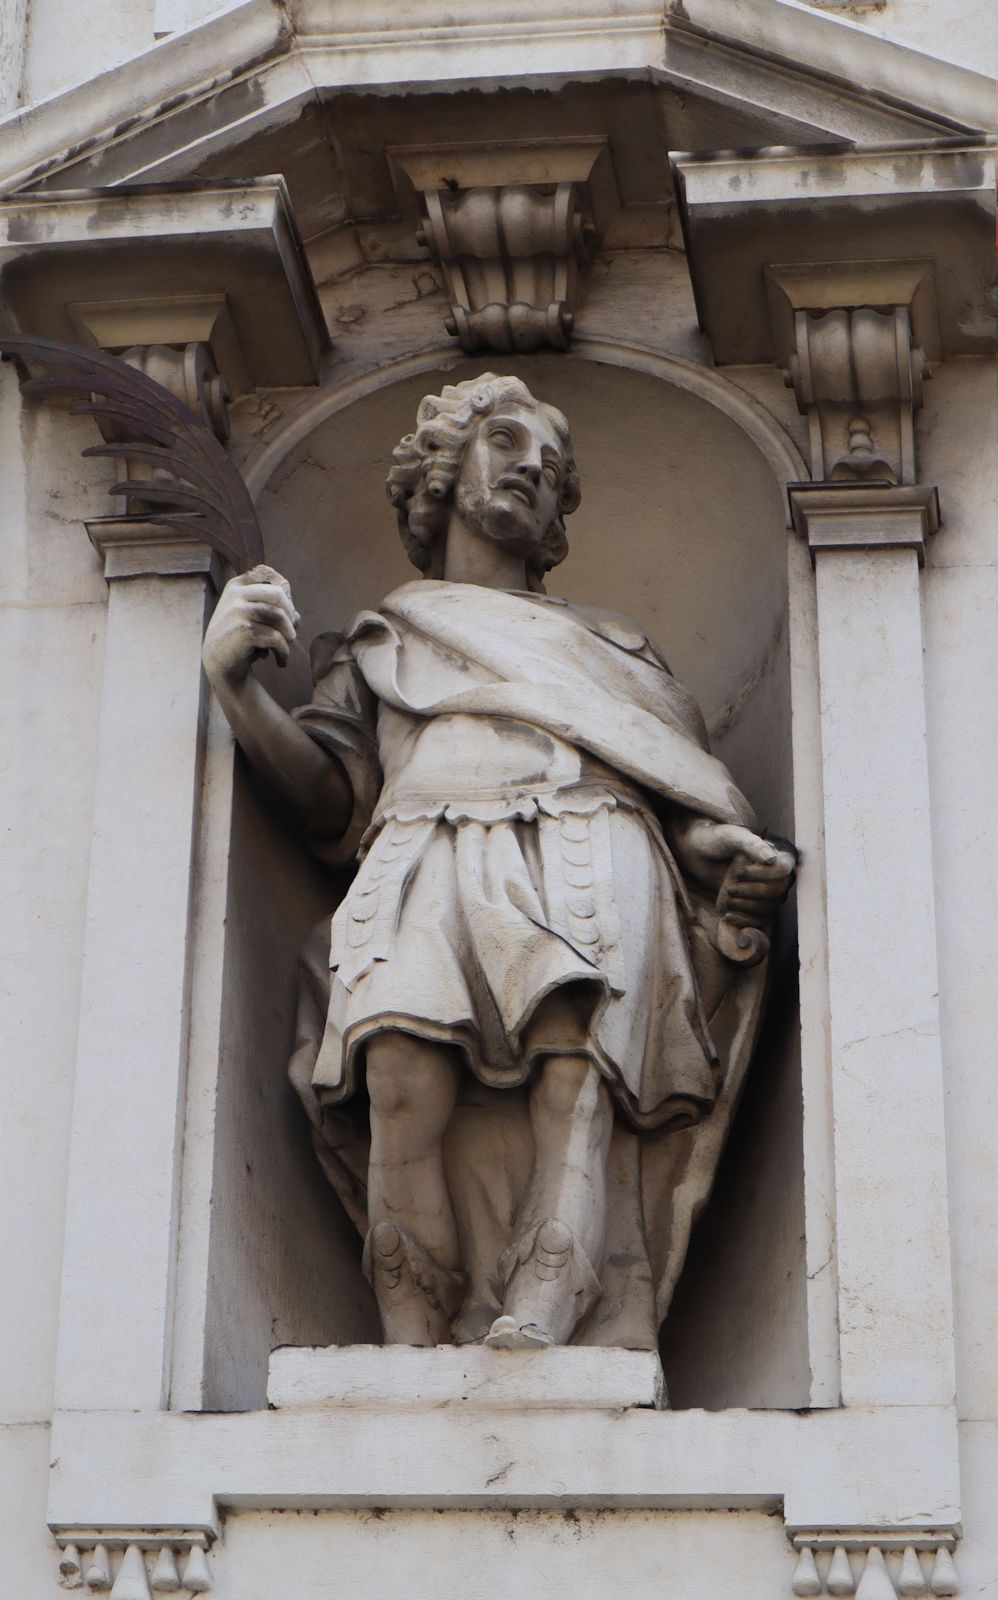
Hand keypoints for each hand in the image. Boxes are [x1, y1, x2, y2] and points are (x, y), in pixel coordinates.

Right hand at [202, 564, 299, 684]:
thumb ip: (273, 609)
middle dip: (290, 614)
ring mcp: (237, 611)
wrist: (217, 664)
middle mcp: (235, 594)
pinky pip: (276, 637)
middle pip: (278, 593)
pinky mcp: (243, 630)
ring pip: (279, 615)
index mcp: (236, 586)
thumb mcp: (251, 616)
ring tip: (287, 646)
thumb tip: (296, 617)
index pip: (265, 572)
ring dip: (289, 634)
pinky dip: (283, 651)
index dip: (283, 589)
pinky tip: (281, 661)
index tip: (286, 610)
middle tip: (291, 632)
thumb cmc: (240, 638)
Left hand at [672, 819, 796, 917]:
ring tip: (727, 900)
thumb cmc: (715, 839)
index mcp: (778, 851)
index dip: (763, 875)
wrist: (697, 853)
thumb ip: (751, 845)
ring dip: (747, 907)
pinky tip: (727, 915)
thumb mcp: (731, 837)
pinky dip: (745, 920)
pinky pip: (761, 919)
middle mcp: (778, 872)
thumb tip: (773, 860)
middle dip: (753, 893)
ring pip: (770, 906)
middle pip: (778, 891)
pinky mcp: (756, 903)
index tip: (738, 873)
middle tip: (729, 889)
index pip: (783, 870)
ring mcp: (769, 889)